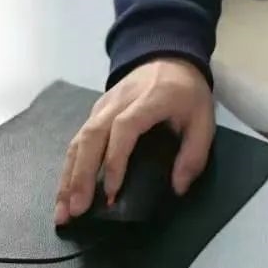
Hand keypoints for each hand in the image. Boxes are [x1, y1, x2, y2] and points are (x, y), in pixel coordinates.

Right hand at [54, 57, 214, 224]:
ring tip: (63, 210)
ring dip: (68, 175)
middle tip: (75, 211)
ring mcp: (104, 104)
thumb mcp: (204, 118)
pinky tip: (66, 190)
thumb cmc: (187, 92)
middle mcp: (120, 101)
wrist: (170, 56)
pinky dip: (70, 166)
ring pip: (80, 139)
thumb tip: (178, 188)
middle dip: (81, 175)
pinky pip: (78, 138)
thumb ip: (195, 152)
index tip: (112, 192)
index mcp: (150, 99)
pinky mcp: (96, 110)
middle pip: (93, 135)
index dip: (115, 159)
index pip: (124, 128)